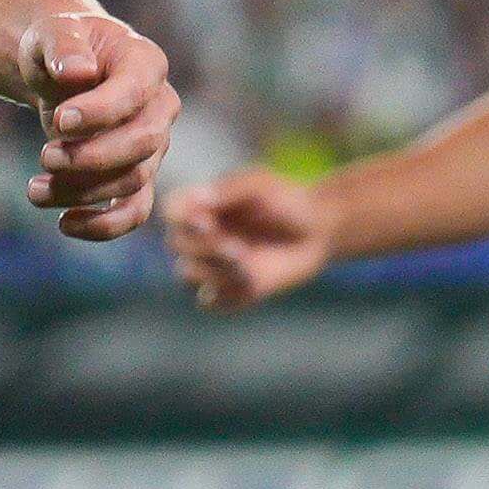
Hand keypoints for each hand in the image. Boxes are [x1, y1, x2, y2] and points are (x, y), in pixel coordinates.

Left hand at [15, 12, 178, 240]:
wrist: (64, 71)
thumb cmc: (61, 47)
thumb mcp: (52, 32)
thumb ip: (63, 44)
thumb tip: (77, 72)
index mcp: (145, 63)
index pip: (134, 94)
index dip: (100, 112)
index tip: (59, 120)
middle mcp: (160, 107)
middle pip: (142, 144)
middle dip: (91, 157)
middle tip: (46, 156)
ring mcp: (153, 146)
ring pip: (132, 180)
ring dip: (81, 191)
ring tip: (34, 190)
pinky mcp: (137, 177)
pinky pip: (134, 211)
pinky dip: (104, 226)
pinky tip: (64, 224)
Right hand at [164, 166, 333, 309]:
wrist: (318, 231)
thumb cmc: (287, 201)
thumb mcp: (260, 185)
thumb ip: (229, 189)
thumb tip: (198, 198)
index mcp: (201, 205)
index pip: (170, 211)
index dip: (181, 219)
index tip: (208, 221)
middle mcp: (200, 235)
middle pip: (175, 244)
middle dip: (204, 248)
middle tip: (240, 249)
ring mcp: (213, 265)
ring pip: (186, 275)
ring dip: (212, 272)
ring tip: (247, 266)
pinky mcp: (230, 291)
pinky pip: (208, 302)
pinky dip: (222, 296)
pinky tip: (249, 284)